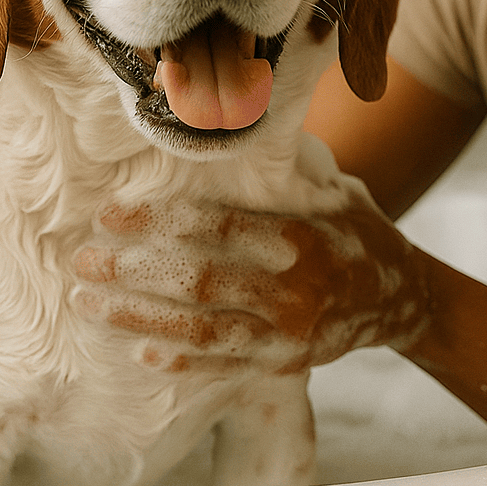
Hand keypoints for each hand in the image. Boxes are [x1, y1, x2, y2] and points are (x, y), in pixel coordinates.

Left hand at [71, 197, 431, 374]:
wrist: (403, 301)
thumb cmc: (355, 231)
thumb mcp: (331, 190)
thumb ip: (283, 169)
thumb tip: (231, 117)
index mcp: (301, 236)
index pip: (217, 227)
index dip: (158, 222)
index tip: (110, 215)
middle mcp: (294, 289)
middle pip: (198, 281)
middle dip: (133, 272)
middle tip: (83, 260)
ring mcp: (287, 334)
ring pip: (201, 331)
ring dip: (139, 319)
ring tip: (90, 304)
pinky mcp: (282, 365)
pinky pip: (222, 368)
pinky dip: (180, 363)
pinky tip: (138, 352)